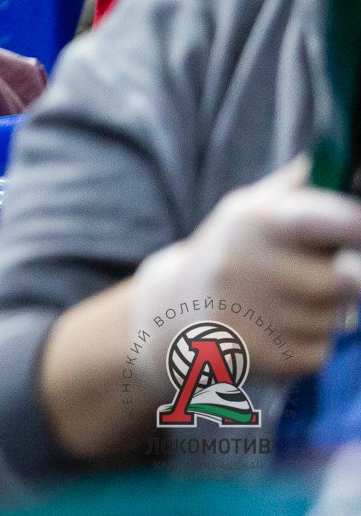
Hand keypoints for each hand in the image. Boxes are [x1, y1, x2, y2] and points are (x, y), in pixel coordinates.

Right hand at [131, 158, 360, 385]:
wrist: (172, 310)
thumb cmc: (232, 250)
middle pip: (345, 280)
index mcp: (252, 222)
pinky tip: (275, 330)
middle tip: (321, 273)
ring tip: (284, 302)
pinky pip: (320, 352)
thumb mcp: (252, 207)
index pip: (319, 221)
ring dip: (325, 313)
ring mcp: (252, 317)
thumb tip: (352, 157)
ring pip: (336, 319)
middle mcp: (247, 268)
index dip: (354, 225)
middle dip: (344, 280)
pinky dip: (309, 344)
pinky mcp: (260, 358)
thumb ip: (304, 185)